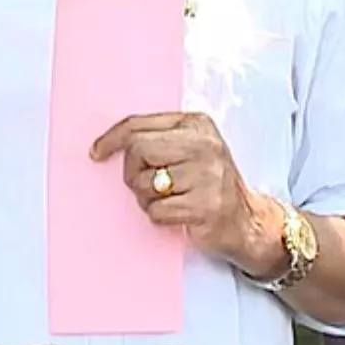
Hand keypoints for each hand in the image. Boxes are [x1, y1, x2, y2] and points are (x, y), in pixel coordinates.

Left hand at [90, 112, 284, 274]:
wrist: (247, 220)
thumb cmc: (209, 184)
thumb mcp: (190, 149)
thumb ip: (158, 139)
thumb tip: (110, 144)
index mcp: (196, 124)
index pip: (140, 123)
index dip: (111, 138)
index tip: (97, 152)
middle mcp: (204, 144)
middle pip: (138, 150)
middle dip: (132, 172)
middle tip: (146, 184)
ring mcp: (207, 175)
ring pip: (144, 183)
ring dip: (147, 198)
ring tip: (169, 199)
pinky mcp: (205, 206)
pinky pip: (157, 210)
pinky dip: (159, 216)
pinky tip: (178, 214)